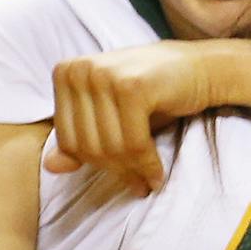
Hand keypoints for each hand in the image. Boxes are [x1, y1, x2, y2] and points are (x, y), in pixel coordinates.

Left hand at [44, 42, 226, 191]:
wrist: (200, 67)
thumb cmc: (152, 93)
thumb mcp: (109, 115)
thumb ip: (77, 139)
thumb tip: (50, 167)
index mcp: (66, 72)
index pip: (67, 138)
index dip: (93, 163)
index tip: (118, 173)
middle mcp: (81, 69)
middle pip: (87, 144)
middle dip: (115, 169)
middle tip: (137, 182)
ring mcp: (105, 74)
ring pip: (110, 147)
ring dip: (132, 171)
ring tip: (147, 179)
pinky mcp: (133, 86)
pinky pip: (133, 142)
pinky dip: (147, 164)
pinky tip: (156, 172)